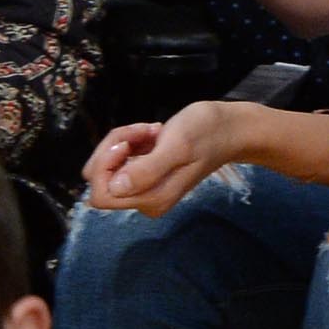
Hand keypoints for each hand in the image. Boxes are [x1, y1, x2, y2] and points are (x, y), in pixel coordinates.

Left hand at [82, 99, 236, 215]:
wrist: (228, 129)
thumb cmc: (206, 134)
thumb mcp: (178, 147)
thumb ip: (147, 170)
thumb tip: (115, 188)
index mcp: (151, 199)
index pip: (101, 194)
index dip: (105, 166)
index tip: (127, 143)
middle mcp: (143, 199)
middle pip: (100, 179)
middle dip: (113, 148)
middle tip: (143, 131)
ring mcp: (143, 187)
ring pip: (106, 165)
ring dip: (122, 140)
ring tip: (152, 130)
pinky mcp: (143, 174)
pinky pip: (118, 158)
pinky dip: (129, 140)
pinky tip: (153, 133)